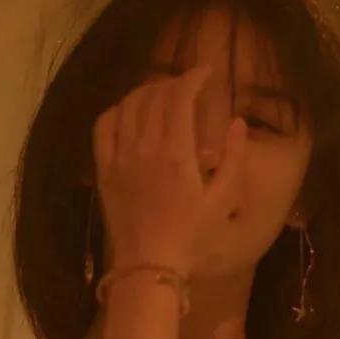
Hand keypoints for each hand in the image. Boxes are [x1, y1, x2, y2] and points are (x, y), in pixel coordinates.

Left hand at [92, 63, 247, 276]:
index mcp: (176, 152)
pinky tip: (129, 112)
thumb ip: (235, 157)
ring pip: (128, 105)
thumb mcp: (225, 200)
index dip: (193, 77)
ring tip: (162, 93)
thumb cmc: (193, 236)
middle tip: (189, 85)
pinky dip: (117, 110)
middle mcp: (144, 147)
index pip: (180, 96)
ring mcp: (119, 157)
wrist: (149, 266)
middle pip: (154, 95)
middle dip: (174, 81)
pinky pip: (103, 126)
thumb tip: (236, 121)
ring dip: (147, 91)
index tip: (207, 72)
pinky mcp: (104, 169)